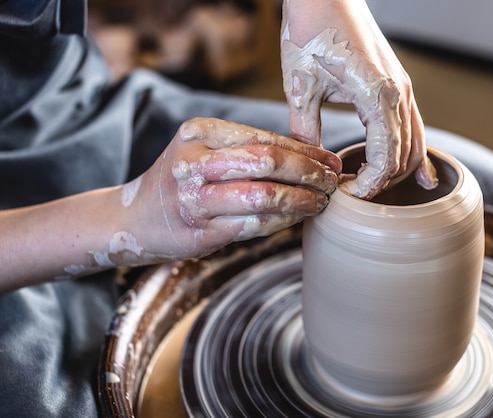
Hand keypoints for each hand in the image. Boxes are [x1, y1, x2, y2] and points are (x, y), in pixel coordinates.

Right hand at [128, 117, 340, 259]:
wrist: (133, 219)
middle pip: (266, 162)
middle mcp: (193, 163)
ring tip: (321, 201)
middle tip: (331, 182)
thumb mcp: (203, 151)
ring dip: (302, 200)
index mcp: (198, 133)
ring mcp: (195, 200)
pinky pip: (255, 225)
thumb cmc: (180, 182)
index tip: (329, 160)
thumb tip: (308, 156)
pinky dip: (284, 222)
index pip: (263, 138)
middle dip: (308, 172)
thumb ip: (245, 150)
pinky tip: (298, 218)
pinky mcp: (201, 233)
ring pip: (264, 196)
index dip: (303, 151)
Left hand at [280, 0, 437, 198]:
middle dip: (381, 182)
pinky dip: (412, 151)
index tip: (348, 195)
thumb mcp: (299, 85)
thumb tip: (310, 165)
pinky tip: (415, 173)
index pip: (386, 157)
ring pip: (414, 142)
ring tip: (373, 187)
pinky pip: (412, 125)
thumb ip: (305, 129)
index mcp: (378, 94)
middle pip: (404, 156)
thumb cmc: (311, 30)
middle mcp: (399, 93)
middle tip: (354, 194)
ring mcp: (402, 88)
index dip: (370, 185)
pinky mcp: (397, 85)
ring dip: (396, 169)